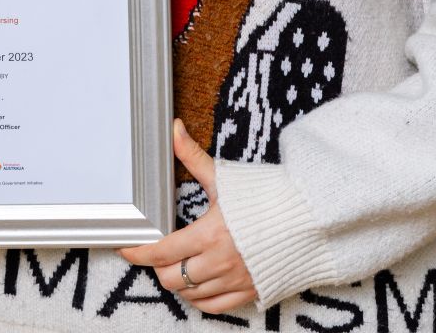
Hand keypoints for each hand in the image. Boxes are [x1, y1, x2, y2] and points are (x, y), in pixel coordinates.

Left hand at [118, 119, 257, 314]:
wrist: (309, 217)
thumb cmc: (267, 195)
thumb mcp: (224, 177)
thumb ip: (192, 155)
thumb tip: (173, 129)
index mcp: (210, 234)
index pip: (162, 251)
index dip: (138, 252)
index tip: (127, 248)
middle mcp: (220, 263)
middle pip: (171, 278)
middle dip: (158, 267)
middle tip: (156, 253)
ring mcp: (234, 281)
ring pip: (189, 294)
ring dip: (178, 281)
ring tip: (177, 264)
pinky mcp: (249, 292)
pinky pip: (213, 307)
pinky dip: (199, 298)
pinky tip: (197, 283)